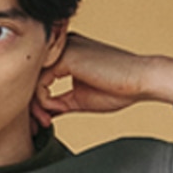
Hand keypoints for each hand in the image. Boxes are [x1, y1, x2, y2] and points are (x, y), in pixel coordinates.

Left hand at [33, 34, 172, 124]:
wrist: (140, 81)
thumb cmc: (117, 89)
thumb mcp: (80, 99)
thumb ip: (60, 103)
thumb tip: (43, 115)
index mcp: (66, 53)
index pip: (39, 76)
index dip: (37, 102)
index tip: (44, 122)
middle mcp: (63, 47)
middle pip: (33, 76)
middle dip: (33, 105)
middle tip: (39, 126)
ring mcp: (64, 49)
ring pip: (33, 79)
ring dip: (37, 105)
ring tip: (47, 121)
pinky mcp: (66, 56)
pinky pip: (42, 81)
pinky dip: (45, 100)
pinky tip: (57, 109)